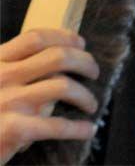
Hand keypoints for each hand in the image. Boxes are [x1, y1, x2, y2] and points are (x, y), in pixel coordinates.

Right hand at [0, 28, 98, 164]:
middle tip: (94, 72)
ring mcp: (9, 102)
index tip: (80, 41)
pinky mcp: (13, 130)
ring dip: (85, 96)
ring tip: (91, 104)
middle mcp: (4, 76)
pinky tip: (87, 129)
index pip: (36, 37)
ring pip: (62, 87)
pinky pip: (55, 125)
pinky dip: (77, 128)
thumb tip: (53, 60)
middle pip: (57, 57)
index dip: (63, 36)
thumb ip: (13, 69)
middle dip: (84, 62)